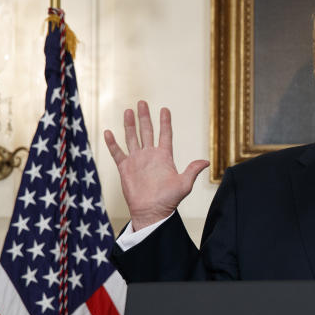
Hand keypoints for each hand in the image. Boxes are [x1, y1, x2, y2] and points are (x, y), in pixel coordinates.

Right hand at [103, 100, 208, 229]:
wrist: (151, 212)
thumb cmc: (169, 200)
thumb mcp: (184, 185)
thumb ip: (192, 171)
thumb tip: (206, 161)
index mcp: (164, 157)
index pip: (165, 135)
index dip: (165, 122)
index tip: (165, 109)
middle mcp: (150, 156)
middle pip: (147, 131)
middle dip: (145, 117)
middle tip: (142, 103)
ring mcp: (137, 161)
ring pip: (132, 138)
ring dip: (129, 125)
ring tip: (128, 111)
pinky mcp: (125, 168)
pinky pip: (117, 153)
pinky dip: (112, 143)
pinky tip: (108, 132)